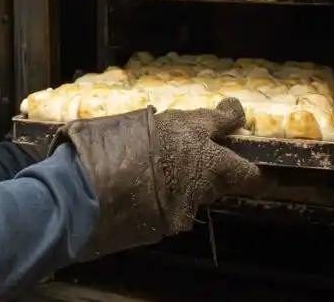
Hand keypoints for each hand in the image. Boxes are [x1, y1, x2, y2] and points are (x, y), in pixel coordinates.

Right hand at [48, 97, 260, 259]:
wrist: (89, 187)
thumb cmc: (104, 144)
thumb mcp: (135, 123)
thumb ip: (162, 129)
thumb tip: (169, 131)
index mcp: (189, 130)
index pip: (225, 120)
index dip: (232, 116)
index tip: (233, 114)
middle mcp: (203, 163)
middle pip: (244, 173)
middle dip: (244, 171)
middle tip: (235, 168)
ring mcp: (194, 195)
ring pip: (212, 191)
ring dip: (202, 185)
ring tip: (176, 181)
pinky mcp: (180, 219)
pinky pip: (185, 209)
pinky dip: (175, 204)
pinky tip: (156, 200)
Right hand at [151, 98, 261, 232]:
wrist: (120, 175)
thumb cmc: (162, 141)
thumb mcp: (191, 122)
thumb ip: (218, 120)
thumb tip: (238, 110)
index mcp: (221, 169)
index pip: (256, 178)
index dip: (265, 174)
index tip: (269, 169)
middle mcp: (209, 192)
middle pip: (224, 183)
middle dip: (219, 170)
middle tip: (205, 153)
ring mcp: (187, 208)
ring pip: (199, 191)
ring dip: (192, 178)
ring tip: (173, 161)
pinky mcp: (166, 216)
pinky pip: (176, 201)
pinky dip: (171, 190)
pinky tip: (155, 175)